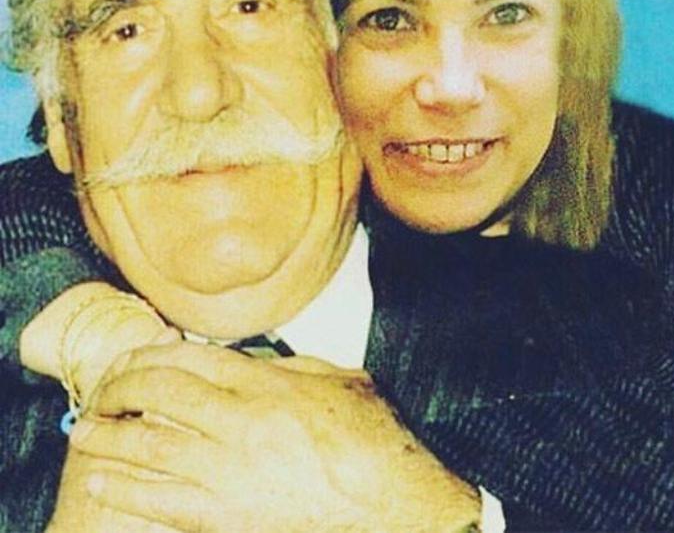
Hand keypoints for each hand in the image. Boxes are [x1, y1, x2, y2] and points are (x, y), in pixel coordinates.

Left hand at [69, 341, 479, 531]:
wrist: (393, 506)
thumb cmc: (373, 437)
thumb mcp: (339, 378)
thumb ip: (289, 365)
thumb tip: (251, 359)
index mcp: (268, 384)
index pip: (190, 357)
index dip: (151, 353)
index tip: (133, 357)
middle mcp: (240, 423)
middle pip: (160, 395)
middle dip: (121, 387)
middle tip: (103, 389)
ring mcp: (229, 473)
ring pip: (150, 447)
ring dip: (109, 437)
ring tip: (83, 430)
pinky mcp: (227, 517)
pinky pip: (163, 502)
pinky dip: (126, 490)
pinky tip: (102, 481)